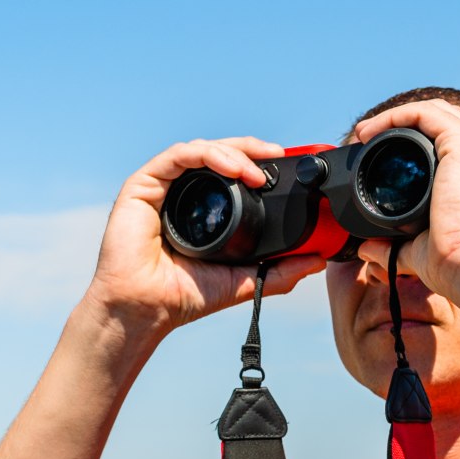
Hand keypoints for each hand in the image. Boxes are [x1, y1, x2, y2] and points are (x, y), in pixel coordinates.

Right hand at [85, 137, 326, 332]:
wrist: (146, 310)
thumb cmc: (183, 296)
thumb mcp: (243, 281)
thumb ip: (279, 272)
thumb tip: (317, 260)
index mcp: (201, 207)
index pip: (230, 171)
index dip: (257, 162)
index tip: (285, 166)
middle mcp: (180, 192)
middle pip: (218, 153)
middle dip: (250, 149)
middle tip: (276, 155)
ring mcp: (161, 186)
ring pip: (201, 149)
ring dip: (234, 152)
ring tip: (257, 171)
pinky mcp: (142, 185)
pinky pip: (178, 156)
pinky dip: (208, 155)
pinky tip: (231, 167)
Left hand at [348, 101, 459, 307]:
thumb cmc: (457, 265)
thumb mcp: (420, 250)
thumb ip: (395, 248)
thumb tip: (368, 250)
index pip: (454, 142)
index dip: (416, 141)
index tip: (379, 154)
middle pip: (446, 120)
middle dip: (404, 124)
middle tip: (367, 139)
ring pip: (435, 111)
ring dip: (396, 117)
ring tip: (365, 133)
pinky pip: (426, 113)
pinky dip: (396, 115)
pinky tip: (371, 131)